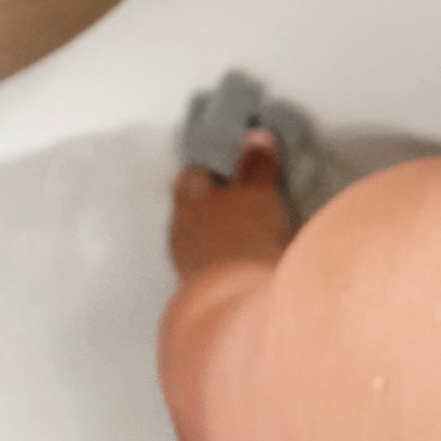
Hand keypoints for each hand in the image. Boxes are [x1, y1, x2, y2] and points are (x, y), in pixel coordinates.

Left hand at [170, 132, 295, 282]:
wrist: (239, 307)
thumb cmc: (246, 236)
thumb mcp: (258, 194)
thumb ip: (256, 166)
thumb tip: (255, 134)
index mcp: (188, 201)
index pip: (192, 175)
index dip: (211, 168)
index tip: (232, 164)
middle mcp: (181, 231)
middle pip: (194, 209)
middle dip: (214, 203)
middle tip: (242, 196)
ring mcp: (189, 267)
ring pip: (202, 241)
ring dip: (221, 235)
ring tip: (248, 231)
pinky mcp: (204, 295)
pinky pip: (214, 267)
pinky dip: (228, 260)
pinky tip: (247, 261)